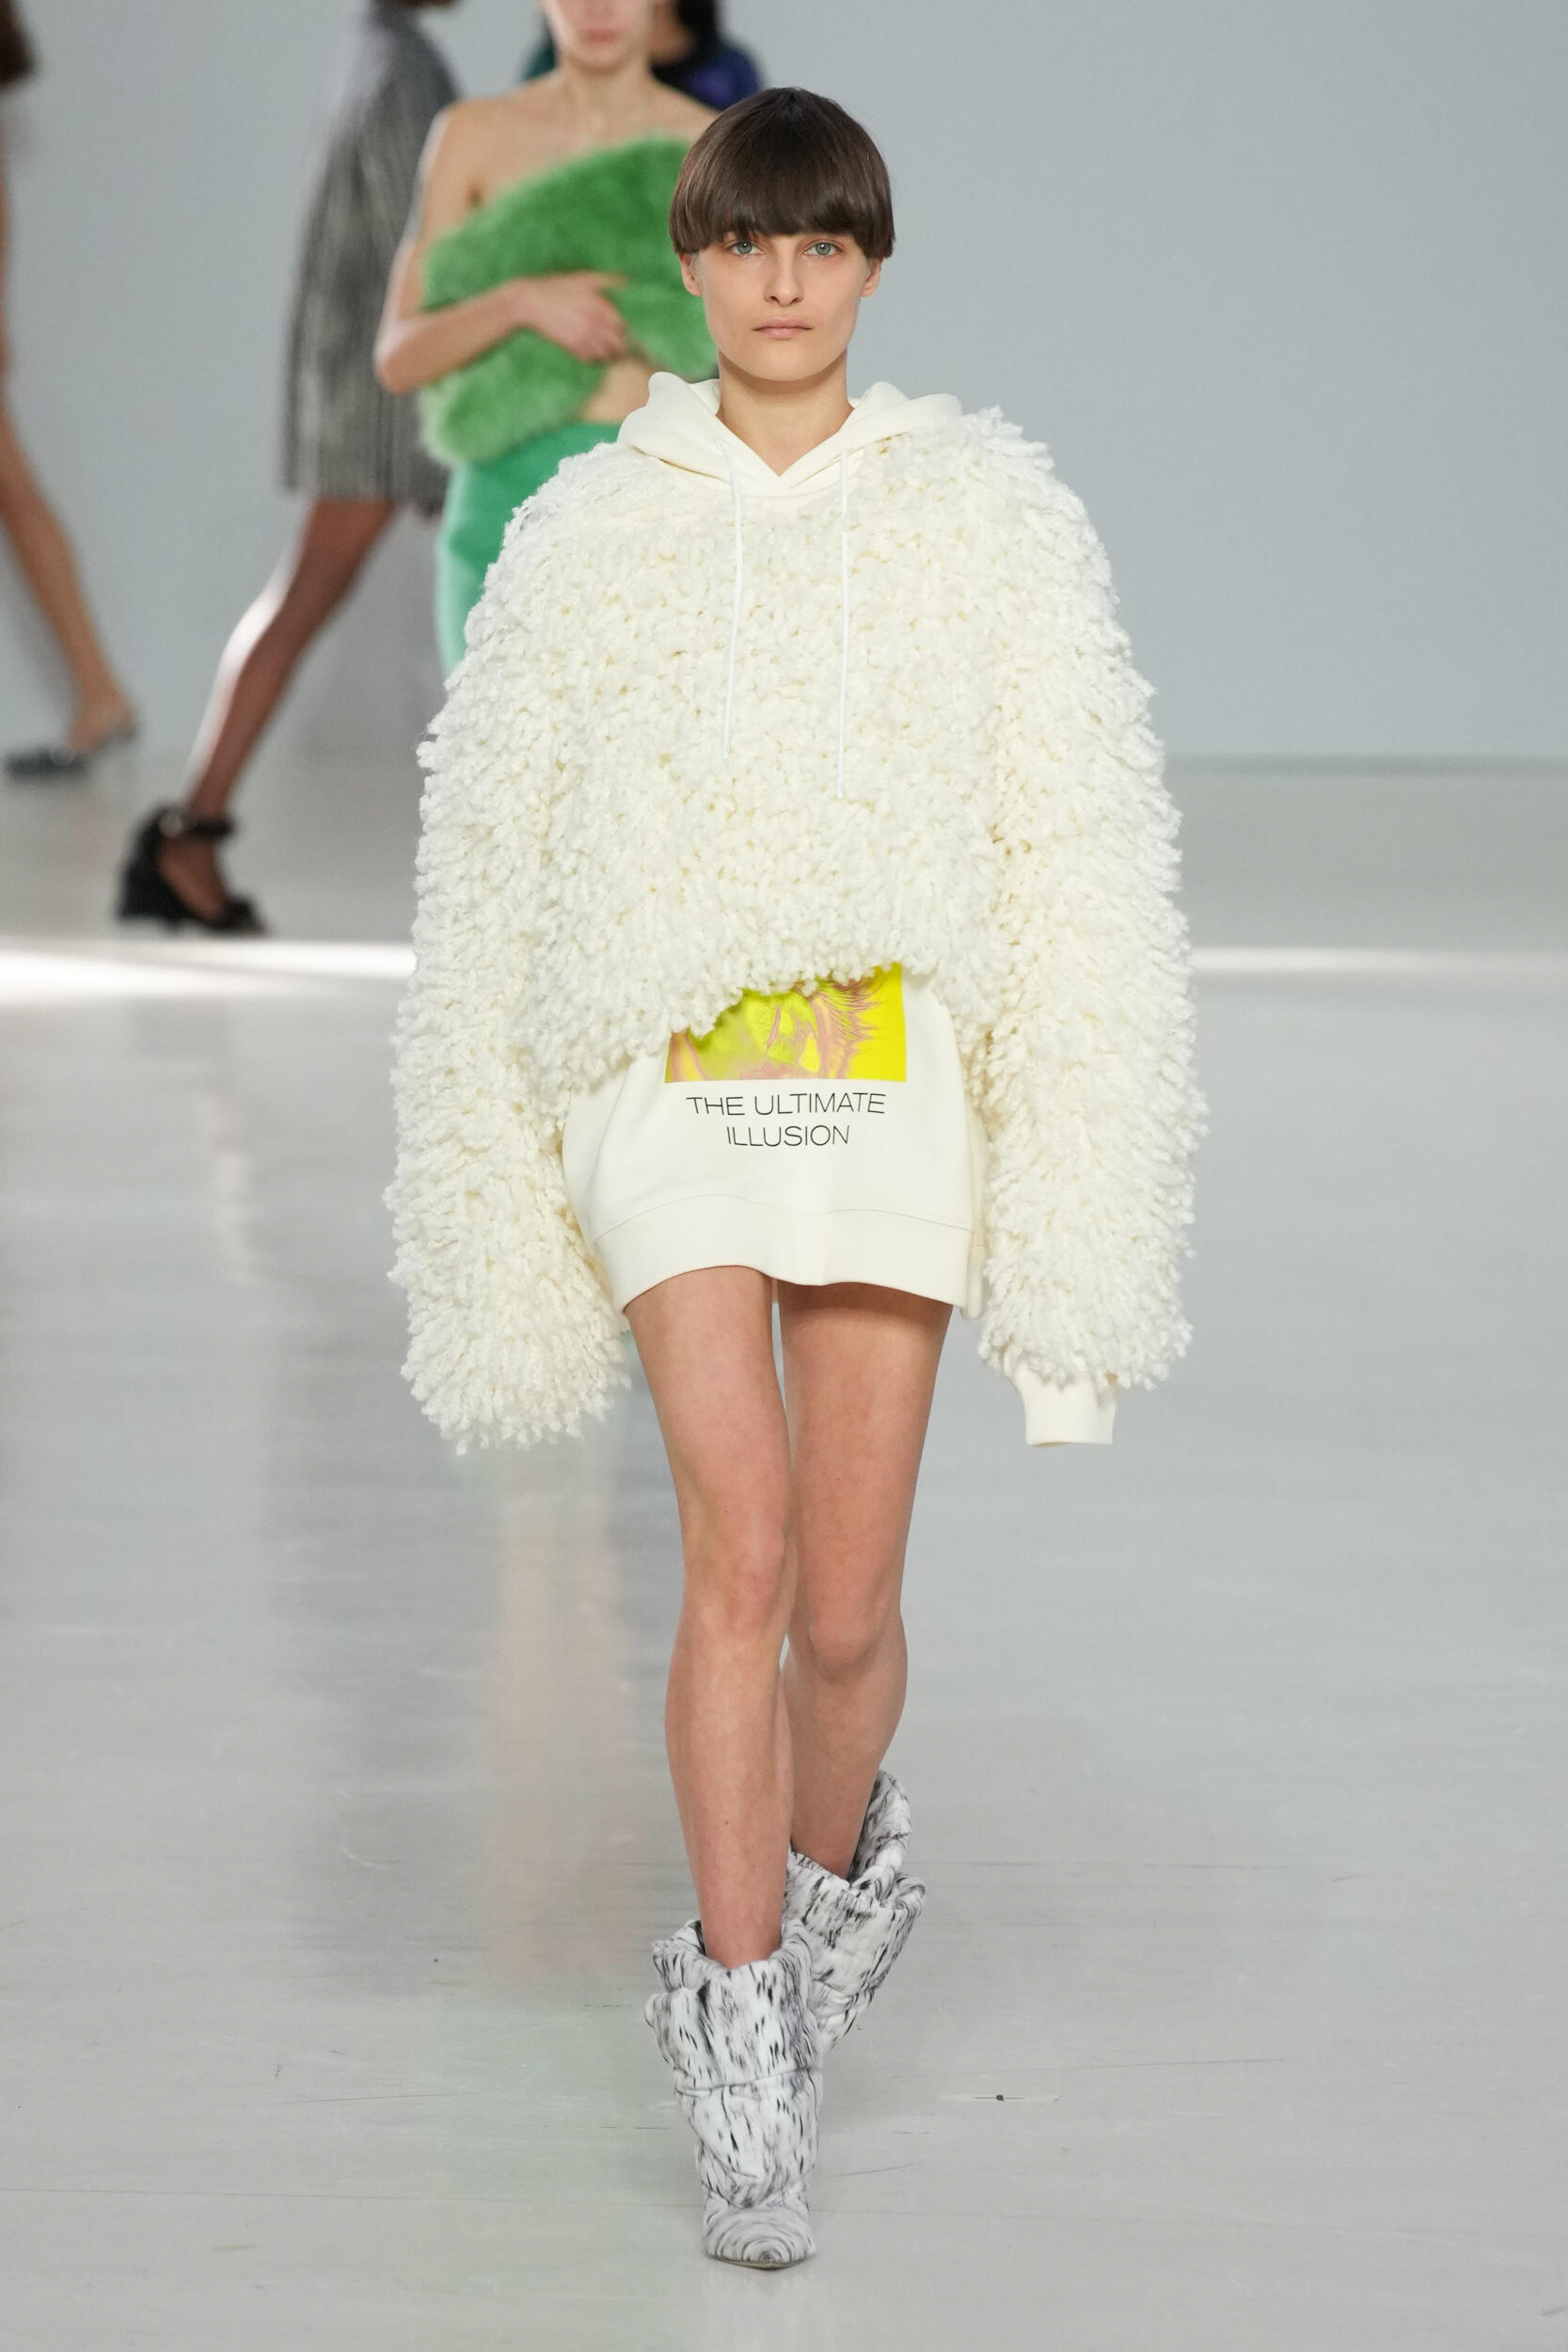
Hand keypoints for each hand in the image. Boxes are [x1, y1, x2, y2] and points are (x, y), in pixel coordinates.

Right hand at [512, 271, 626, 363]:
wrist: (529, 302)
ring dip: (608, 354)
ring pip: (606, 354)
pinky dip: (593, 358)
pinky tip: (591, 353)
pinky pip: (590, 359)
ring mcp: (583, 336)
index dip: (624, 328)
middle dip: (620, 345)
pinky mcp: (571, 346)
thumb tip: (626, 281)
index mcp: (599, 305)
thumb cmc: (556, 287)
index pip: (622, 324)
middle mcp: (595, 322)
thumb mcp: (582, 278)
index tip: (621, 329)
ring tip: (608, 352)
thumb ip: (606, 280)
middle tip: (618, 345)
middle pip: (618, 343)